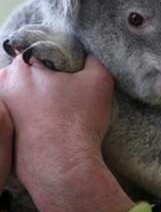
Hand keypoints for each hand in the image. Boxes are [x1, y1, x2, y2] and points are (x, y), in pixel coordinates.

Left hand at [0, 55, 132, 211]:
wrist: (62, 163)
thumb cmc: (79, 120)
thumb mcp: (100, 79)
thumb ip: (93, 58)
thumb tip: (88, 53)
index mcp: (25, 65)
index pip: (42, 48)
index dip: (60, 58)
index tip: (73, 73)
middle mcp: (5, 83)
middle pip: (28, 70)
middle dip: (44, 75)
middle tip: (65, 91)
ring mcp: (1, 107)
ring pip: (20, 91)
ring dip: (33, 95)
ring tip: (57, 109)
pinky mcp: (2, 129)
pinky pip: (16, 113)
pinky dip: (27, 114)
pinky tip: (46, 124)